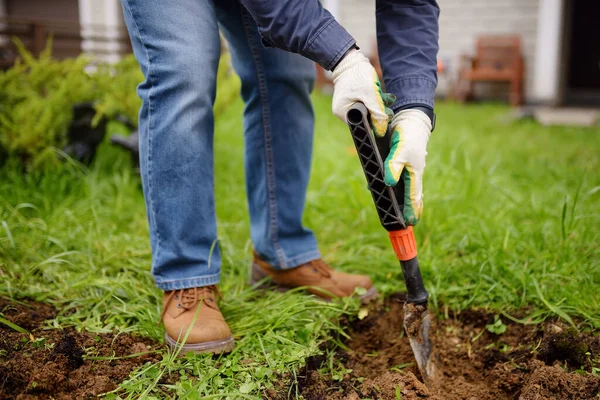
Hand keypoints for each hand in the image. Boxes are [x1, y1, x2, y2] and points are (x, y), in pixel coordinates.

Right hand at [331, 50, 394, 136]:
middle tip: (389, 107)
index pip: (361, 125)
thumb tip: (382, 129)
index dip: (374, 123)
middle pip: (364, 118)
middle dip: (378, 112)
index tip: (385, 118)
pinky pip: (364, 103)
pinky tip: (382, 95)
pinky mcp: (352, 98)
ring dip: (378, 105)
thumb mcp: (370, 94)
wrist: (350, 60)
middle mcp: (342, 111)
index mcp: (342, 113)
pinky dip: (373, 100)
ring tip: (388, 98)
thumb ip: (377, 112)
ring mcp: (346, 104)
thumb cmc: (357, 75)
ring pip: (366, 110)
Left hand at [384, 109, 431, 224]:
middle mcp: (413, 173)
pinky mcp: (403, 163)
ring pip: (408, 189)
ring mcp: (409, 169)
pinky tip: (394, 193)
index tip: (411, 223)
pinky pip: (402, 180)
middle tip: (408, 224)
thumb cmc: (408, 135)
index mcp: (415, 173)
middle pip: (413, 196)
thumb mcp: (400, 150)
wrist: (411, 119)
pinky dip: (399, 189)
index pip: (414, 196)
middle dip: (411, 209)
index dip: (412, 210)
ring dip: (406, 201)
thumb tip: (389, 183)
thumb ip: (393, 166)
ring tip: (404, 214)